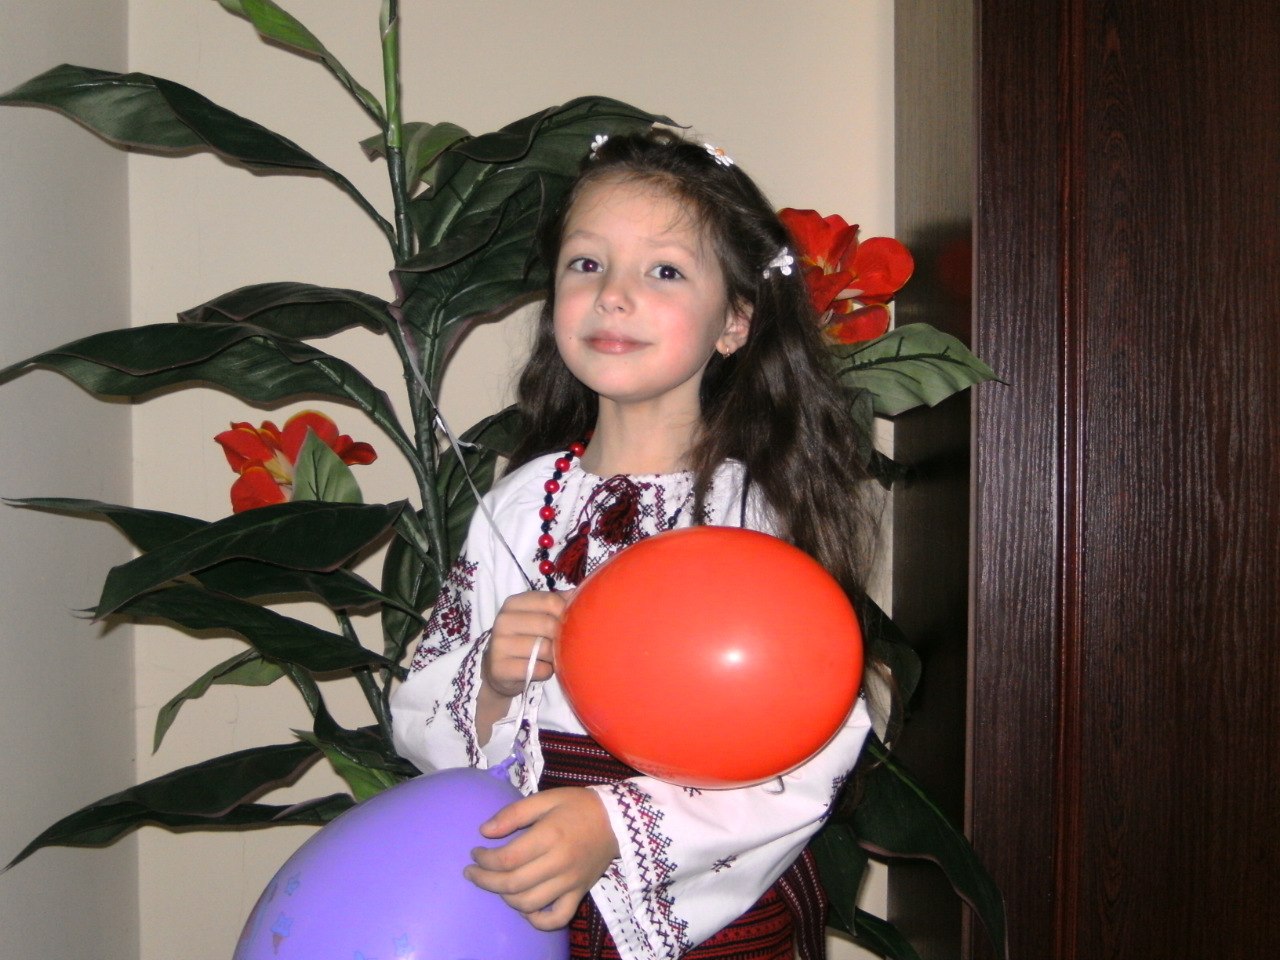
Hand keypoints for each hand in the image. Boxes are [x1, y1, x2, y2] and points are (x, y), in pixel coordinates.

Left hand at [465, 786, 619, 929]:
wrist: (617, 820)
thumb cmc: (578, 806)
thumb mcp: (546, 798)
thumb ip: (514, 813)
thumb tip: (484, 831)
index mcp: (549, 836)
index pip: (507, 858)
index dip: (484, 859)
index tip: (475, 853)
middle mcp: (558, 863)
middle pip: (512, 884)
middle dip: (485, 880)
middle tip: (472, 872)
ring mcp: (570, 882)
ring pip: (529, 903)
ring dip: (505, 898)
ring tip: (496, 884)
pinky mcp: (579, 893)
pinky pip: (557, 917)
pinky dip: (537, 920)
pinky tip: (525, 908)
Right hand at [484, 590, 568, 698]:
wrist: (499, 669)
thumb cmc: (524, 639)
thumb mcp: (535, 617)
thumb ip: (555, 603)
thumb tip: (578, 593)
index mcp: (513, 603)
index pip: (550, 600)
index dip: (566, 613)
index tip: (568, 623)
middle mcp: (503, 620)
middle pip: (549, 624)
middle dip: (560, 637)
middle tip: (560, 644)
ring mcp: (499, 645)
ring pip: (545, 648)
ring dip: (554, 656)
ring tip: (549, 657)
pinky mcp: (501, 668)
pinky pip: (539, 669)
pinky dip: (546, 671)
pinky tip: (540, 668)